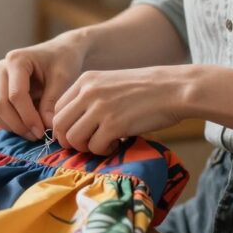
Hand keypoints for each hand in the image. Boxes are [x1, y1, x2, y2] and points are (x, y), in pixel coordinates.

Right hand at [0, 34, 86, 140]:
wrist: (59, 52)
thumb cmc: (62, 61)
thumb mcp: (62, 78)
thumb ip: (52, 101)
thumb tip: (46, 127)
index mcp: (16, 60)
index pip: (16, 95)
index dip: (28, 117)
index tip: (43, 131)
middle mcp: (0, 68)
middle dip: (18, 124)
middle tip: (37, 136)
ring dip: (10, 126)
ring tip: (32, 133)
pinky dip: (6, 123)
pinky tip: (25, 127)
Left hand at [52, 65, 190, 154]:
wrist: (175, 88)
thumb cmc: (146, 90)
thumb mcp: (111, 84)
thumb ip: (91, 99)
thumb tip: (74, 126)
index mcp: (85, 81)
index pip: (57, 110)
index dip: (64, 128)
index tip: (79, 135)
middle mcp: (88, 92)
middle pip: (60, 126)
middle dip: (70, 141)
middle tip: (87, 144)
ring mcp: (100, 108)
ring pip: (74, 138)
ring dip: (87, 147)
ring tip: (105, 143)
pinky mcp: (114, 124)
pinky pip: (96, 147)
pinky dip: (105, 151)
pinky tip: (118, 143)